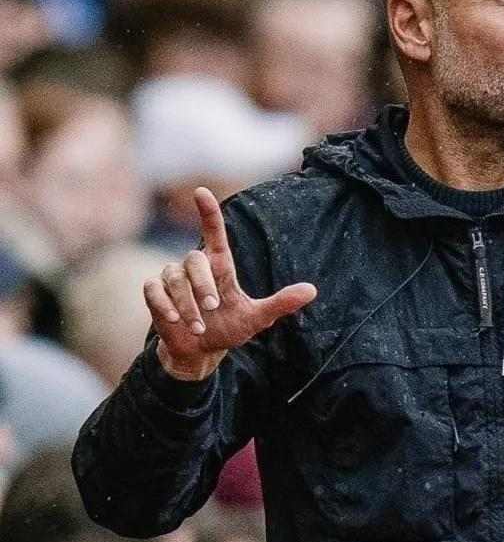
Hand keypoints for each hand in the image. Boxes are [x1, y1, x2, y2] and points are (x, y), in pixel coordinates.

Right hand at [143, 187, 316, 379]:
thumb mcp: (257, 317)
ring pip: (174, 278)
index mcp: (220, 266)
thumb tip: (312, 290)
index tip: (201, 191)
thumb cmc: (229, 327)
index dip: (208, 212)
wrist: (201, 349)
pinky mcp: (155, 291)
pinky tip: (174, 320)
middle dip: (202, 285)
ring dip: (187, 305)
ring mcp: (173, 277)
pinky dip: (165, 305)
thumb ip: (281, 303)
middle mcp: (195, 266)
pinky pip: (153, 289)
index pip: (214, 233)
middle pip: (194, 259)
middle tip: (213, 307)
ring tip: (199, 326)